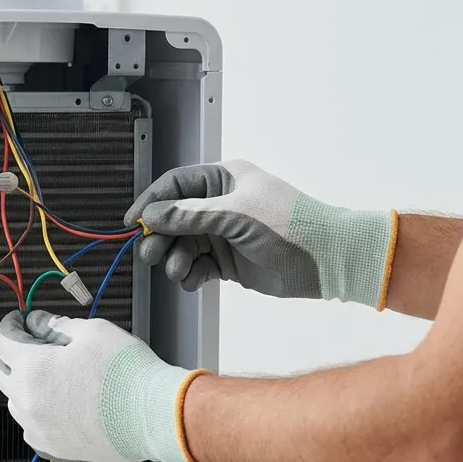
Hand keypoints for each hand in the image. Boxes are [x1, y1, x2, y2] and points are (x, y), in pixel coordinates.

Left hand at [0, 310, 208, 461]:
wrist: (156, 416)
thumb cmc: (128, 372)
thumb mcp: (92, 331)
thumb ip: (57, 325)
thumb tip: (39, 324)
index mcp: (32, 369)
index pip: (4, 341)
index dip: (11, 325)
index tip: (19, 321)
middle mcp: (28, 402)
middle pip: (4, 373)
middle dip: (16, 356)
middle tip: (39, 346)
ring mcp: (39, 429)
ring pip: (17, 403)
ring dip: (27, 386)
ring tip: (57, 376)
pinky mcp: (54, 449)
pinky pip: (33, 428)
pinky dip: (40, 413)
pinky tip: (62, 404)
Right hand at [126, 160, 397, 308]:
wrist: (329, 259)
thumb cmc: (289, 225)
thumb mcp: (235, 214)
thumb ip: (189, 215)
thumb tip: (151, 215)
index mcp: (223, 180)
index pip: (175, 186)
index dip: (151, 203)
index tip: (133, 223)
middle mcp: (219, 204)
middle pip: (173, 218)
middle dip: (160, 237)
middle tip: (151, 254)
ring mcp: (223, 233)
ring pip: (181, 245)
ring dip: (174, 259)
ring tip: (178, 271)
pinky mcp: (227, 261)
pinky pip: (196, 266)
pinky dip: (189, 275)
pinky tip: (193, 281)